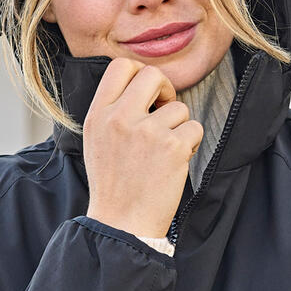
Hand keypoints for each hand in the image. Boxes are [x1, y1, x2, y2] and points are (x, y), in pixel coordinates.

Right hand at [83, 58, 202, 238]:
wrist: (121, 224)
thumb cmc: (113, 186)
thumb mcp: (97, 141)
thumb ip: (113, 111)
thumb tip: (141, 87)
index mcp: (98, 115)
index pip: (121, 67)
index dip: (140, 74)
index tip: (147, 94)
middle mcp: (120, 118)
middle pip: (152, 75)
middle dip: (165, 89)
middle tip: (165, 110)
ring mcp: (148, 132)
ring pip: (179, 107)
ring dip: (179, 127)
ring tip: (165, 152)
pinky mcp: (172, 147)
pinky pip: (194, 128)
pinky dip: (191, 144)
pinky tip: (176, 162)